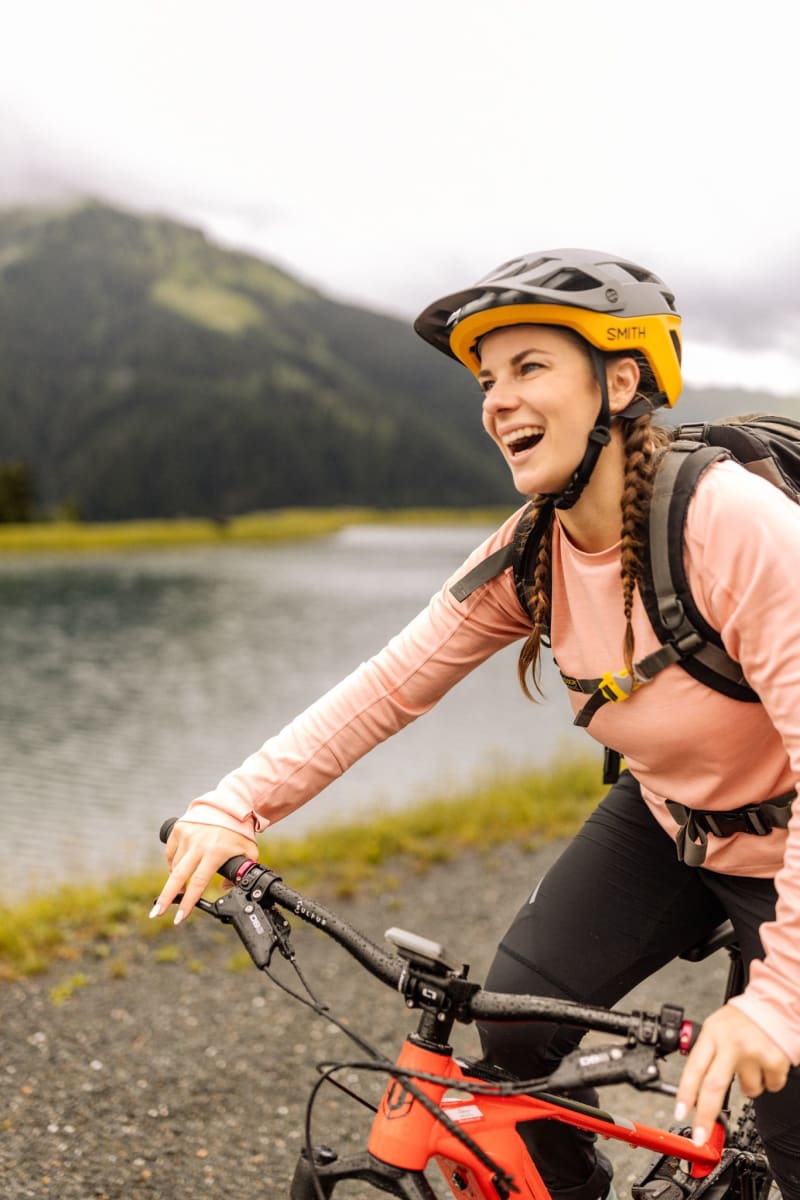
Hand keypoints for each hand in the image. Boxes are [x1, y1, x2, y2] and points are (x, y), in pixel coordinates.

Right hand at [150, 820, 258, 923]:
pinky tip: (178, 869)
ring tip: (179, 890)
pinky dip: (172, 863)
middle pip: (178, 876)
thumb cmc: (240, 832)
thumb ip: (241, 873)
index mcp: (215, 852)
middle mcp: (199, 844)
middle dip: (166, 897)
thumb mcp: (249, 853)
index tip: (180, 917)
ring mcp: (187, 835)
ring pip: (175, 866)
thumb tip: (224, 888)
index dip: (188, 901)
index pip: (198, 882)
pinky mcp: (179, 829)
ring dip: (175, 881)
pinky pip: (171, 852)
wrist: (230, 805)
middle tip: (155, 914)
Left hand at [675, 1003, 790, 1144]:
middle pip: (713, 1087)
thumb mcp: (716, 1027)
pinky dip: (769, 1080)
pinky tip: (766, 1062)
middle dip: (705, 1117)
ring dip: (750, 1086)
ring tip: (751, 1063)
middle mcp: (731, 1043)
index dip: (685, 1093)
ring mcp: (753, 1052)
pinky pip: (770, 1087)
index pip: (694, 1067)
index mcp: (712, 1034)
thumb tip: (694, 1089)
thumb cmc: (742, 1019)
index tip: (680, 1113)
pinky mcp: (774, 1059)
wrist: (774, 1003)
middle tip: (700, 1137)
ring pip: (747, 1091)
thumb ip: (707, 1053)